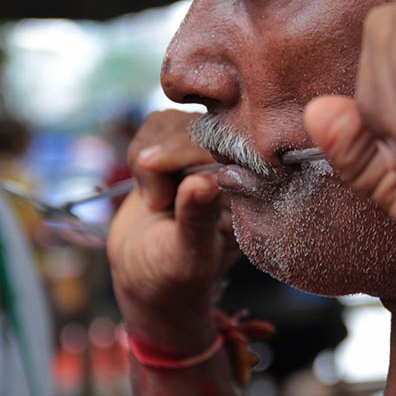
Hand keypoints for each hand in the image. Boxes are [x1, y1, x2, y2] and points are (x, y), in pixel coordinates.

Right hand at [108, 111, 236, 345]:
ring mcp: (207, 150)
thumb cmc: (175, 274)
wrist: (144, 272)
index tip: (159, 179)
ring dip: (150, 159)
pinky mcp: (180, 143)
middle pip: (201, 126)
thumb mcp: (187, 255)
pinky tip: (147, 187)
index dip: (194, 151)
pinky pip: (157, 125)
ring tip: (156, 203)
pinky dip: (141, 153)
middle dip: (169, 157)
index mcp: (254, 190)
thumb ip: (197, 218)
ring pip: (174, 122)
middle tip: (157, 203)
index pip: (233, 148)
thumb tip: (205, 181)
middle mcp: (236, 164)